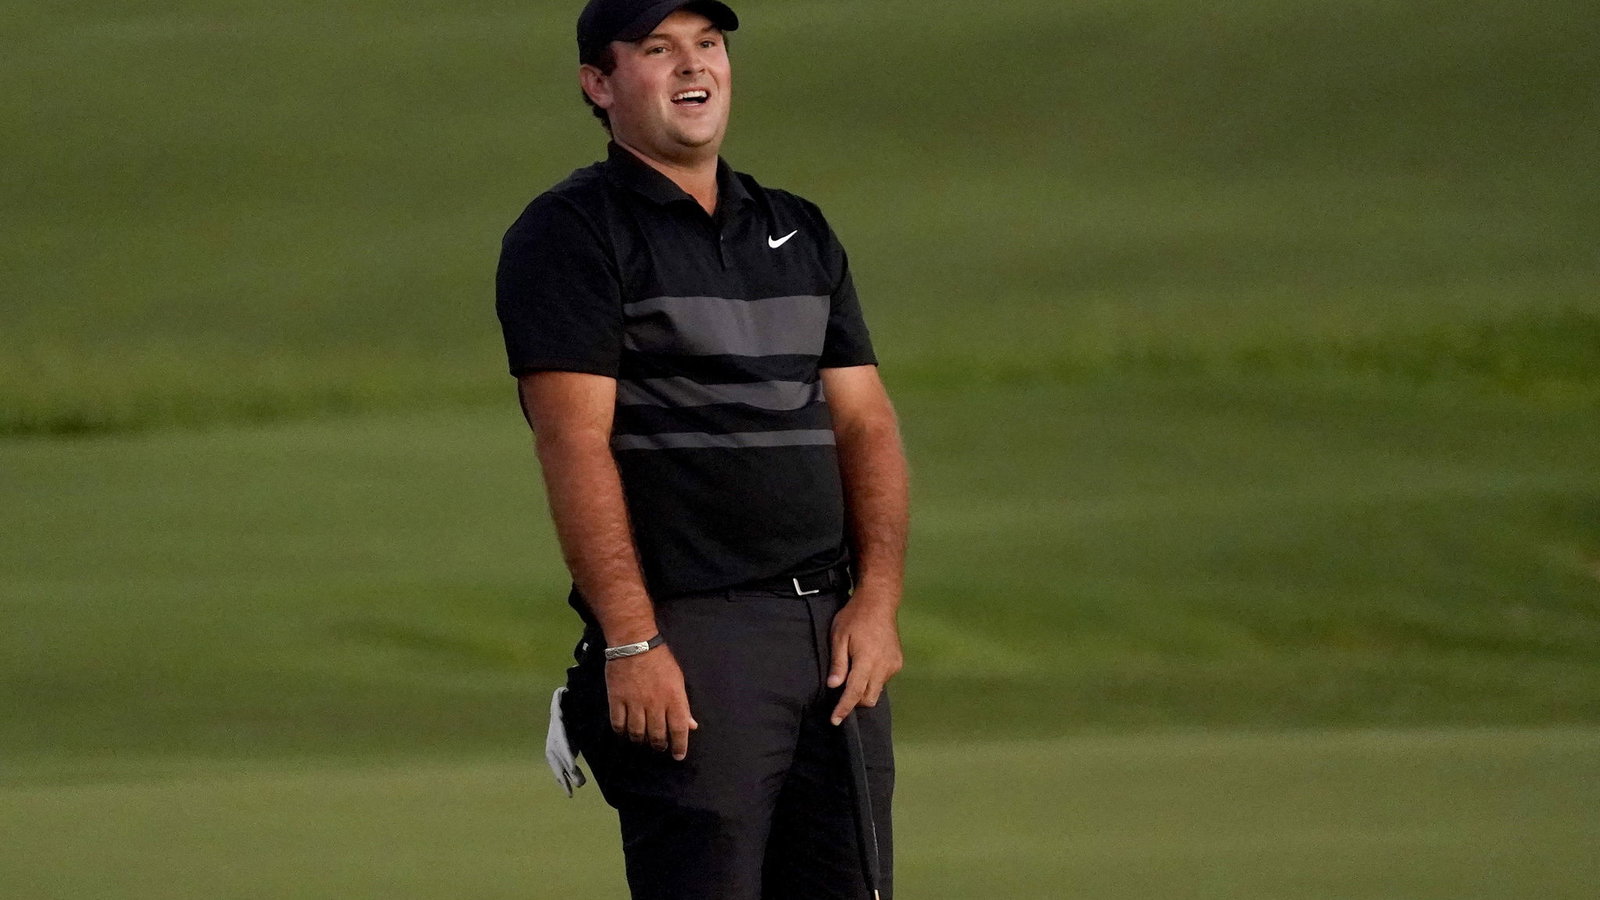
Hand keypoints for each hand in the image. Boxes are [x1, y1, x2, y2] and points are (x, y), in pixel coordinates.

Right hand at [605, 645, 697, 759]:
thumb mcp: (679, 680)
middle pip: (657, 735)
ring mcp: (634, 703)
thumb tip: (691, 725)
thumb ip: (683, 705)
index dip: (680, 746)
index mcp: (674, 699)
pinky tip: (624, 731)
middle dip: (659, 745)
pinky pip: (618, 724)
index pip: (679, 730)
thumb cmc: (661, 659)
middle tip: (659, 746)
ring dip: (641, 740)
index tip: (678, 756)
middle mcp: (655, 705)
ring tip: (642, 740)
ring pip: (637, 733)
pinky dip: (622, 731)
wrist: (635, 643)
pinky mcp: (617, 700)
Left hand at [827, 592, 903, 724]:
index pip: (855, 692)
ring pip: (877, 690)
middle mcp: (883, 666)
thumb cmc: (854, 616)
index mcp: (867, 660)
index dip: (844, 708)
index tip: (835, 720)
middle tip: (841, 694)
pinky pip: (883, 680)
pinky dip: (873, 679)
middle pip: (869, 698)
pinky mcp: (898, 662)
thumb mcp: (839, 636)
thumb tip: (833, 686)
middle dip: (855, 701)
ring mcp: (893, 664)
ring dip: (864, 689)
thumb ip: (838, 663)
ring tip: (853, 673)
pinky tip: (865, 666)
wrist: (879, 601)